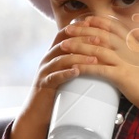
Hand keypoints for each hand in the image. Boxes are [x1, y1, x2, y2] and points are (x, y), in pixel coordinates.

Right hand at [8, 22, 96, 138]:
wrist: (37, 112)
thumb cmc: (56, 92)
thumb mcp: (65, 72)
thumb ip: (76, 62)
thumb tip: (100, 56)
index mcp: (53, 54)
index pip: (65, 33)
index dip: (79, 27)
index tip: (95, 25)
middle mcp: (47, 59)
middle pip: (65, 43)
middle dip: (83, 40)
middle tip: (101, 40)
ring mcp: (44, 71)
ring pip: (61, 59)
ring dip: (79, 57)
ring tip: (94, 58)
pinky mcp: (44, 85)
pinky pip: (55, 76)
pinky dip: (66, 73)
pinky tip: (77, 72)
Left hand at [58, 15, 138, 114]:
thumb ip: (128, 51)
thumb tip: (115, 49)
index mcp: (132, 43)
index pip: (112, 25)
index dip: (97, 21)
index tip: (84, 19)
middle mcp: (127, 49)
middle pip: (100, 35)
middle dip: (82, 31)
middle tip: (67, 29)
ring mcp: (124, 62)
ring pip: (97, 50)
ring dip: (78, 47)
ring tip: (64, 46)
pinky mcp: (121, 76)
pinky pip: (99, 69)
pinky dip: (85, 68)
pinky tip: (73, 67)